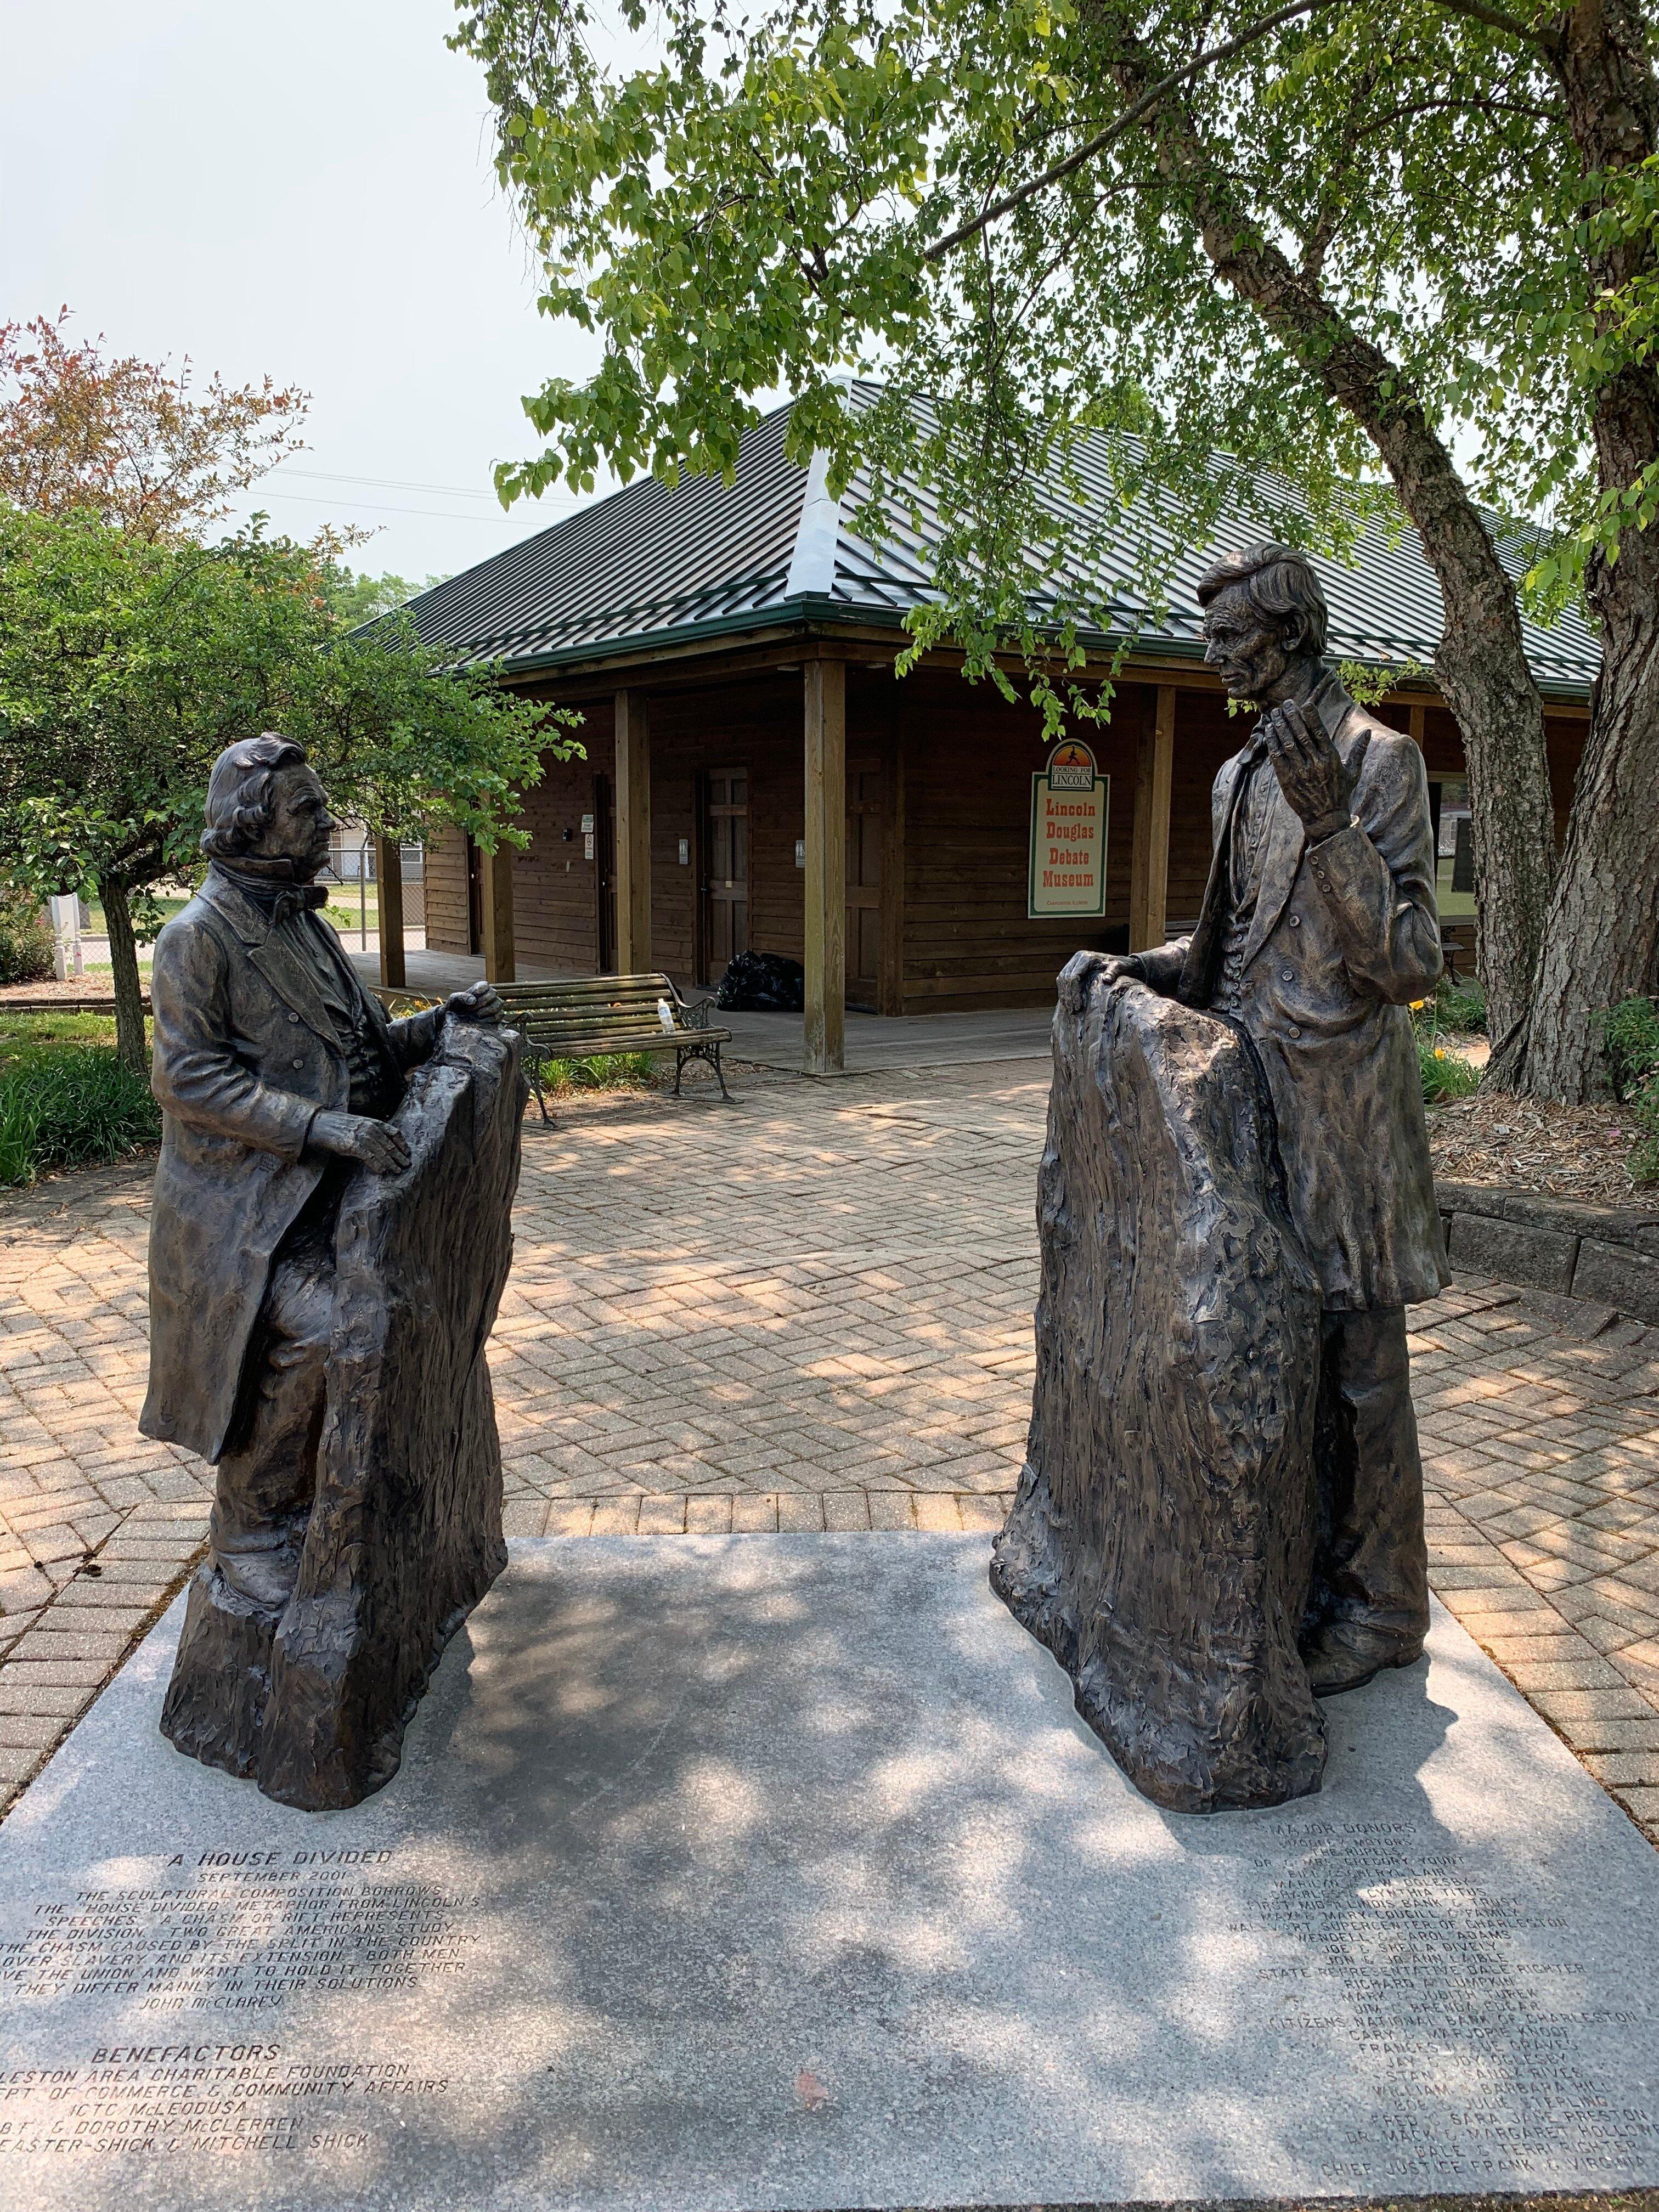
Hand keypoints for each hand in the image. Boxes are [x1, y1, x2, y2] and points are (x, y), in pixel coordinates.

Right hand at [307, 1110, 410, 1174]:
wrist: (319, 1125)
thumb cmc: (337, 1126)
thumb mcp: (358, 1124)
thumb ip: (371, 1132)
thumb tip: (383, 1146)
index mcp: (372, 1122)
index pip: (394, 1132)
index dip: (402, 1144)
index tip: (407, 1152)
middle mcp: (369, 1128)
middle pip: (390, 1145)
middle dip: (399, 1156)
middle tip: (406, 1165)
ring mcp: (361, 1136)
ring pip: (382, 1152)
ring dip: (391, 1163)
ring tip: (396, 1171)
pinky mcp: (353, 1144)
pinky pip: (369, 1157)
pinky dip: (377, 1165)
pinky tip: (381, 1171)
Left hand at [444, 981, 502, 1025]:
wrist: (457, 1023)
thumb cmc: (455, 1009)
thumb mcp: (454, 1000)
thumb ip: (461, 997)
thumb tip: (473, 1000)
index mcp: (480, 988)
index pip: (485, 985)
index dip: (478, 992)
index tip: (470, 1000)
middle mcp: (490, 995)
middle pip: (493, 993)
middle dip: (481, 1002)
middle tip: (471, 1010)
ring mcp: (495, 1005)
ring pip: (497, 1004)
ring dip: (485, 1011)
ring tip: (476, 1016)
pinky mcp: (497, 1016)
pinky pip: (499, 1016)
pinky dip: (490, 1019)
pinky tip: (481, 1022)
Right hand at [1058, 950, 1142, 1015]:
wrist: (1124, 964)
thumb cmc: (1124, 967)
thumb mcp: (1122, 967)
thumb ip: (1114, 971)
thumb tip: (1106, 979)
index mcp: (1087, 957)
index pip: (1073, 977)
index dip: (1074, 993)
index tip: (1079, 1007)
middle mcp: (1078, 958)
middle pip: (1065, 979)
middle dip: (1067, 996)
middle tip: (1073, 1012)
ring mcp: (1075, 962)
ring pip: (1061, 980)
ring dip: (1064, 996)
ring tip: (1070, 1010)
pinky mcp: (1074, 968)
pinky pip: (1063, 980)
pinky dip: (1064, 992)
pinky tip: (1069, 1003)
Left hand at [1263, 698, 1350, 831]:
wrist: (1326, 819)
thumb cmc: (1340, 793)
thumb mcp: (1353, 772)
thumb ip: (1359, 750)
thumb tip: (1367, 732)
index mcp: (1331, 758)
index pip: (1320, 732)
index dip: (1312, 717)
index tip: (1305, 703)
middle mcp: (1316, 763)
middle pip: (1302, 735)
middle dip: (1293, 717)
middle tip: (1286, 704)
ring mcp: (1301, 772)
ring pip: (1288, 744)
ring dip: (1280, 727)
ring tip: (1275, 713)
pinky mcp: (1288, 781)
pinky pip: (1278, 758)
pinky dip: (1273, 743)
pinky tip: (1269, 731)